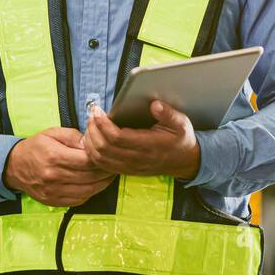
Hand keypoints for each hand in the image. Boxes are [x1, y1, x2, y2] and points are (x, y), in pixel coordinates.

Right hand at [2, 127, 116, 205]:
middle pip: (90, 177)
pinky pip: (78, 200)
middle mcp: (54, 176)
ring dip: (102, 185)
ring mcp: (53, 191)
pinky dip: (90, 193)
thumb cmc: (36, 147)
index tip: (109, 155)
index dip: (102, 159)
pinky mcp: (53, 201)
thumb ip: (73, 136)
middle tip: (114, 166)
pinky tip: (95, 185)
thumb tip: (90, 144)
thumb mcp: (52, 133)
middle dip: (106, 172)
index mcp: (55, 157)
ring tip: (109, 176)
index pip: (87, 161)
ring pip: (87, 191)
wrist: (14, 167)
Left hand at [84, 101, 200, 179]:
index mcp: (150, 146)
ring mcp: (130, 167)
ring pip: (100, 158)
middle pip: (104, 148)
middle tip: (91, 114)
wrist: (184, 162)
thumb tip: (154, 104)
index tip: (98, 111)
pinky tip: (93, 138)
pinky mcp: (126, 171)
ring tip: (91, 124)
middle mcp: (137, 159)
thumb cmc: (181, 140)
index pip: (117, 138)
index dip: (103, 124)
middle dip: (93, 129)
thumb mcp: (182, 124)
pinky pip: (102, 165)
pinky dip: (93, 152)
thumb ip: (168, 114)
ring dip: (90, 141)